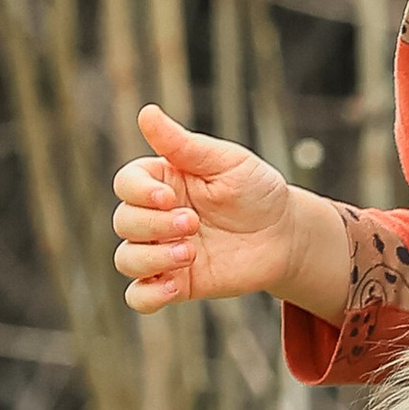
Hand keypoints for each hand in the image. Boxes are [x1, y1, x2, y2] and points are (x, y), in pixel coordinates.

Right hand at [112, 104, 324, 312]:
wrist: (285, 235)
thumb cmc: (255, 190)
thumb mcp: (225, 161)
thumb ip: (183, 144)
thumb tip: (146, 112)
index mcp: (162, 182)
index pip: (125, 184)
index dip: (138, 193)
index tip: (170, 197)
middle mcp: (156, 217)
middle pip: (123, 222)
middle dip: (154, 225)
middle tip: (193, 223)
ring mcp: (163, 251)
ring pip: (127, 259)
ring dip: (152, 259)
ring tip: (190, 254)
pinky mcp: (176, 283)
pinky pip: (139, 297)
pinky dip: (147, 296)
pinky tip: (174, 286)